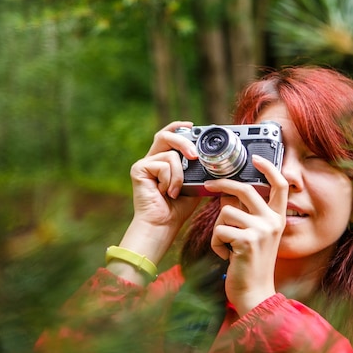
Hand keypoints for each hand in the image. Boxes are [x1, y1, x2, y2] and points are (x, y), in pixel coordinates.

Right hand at [113, 122, 201, 281]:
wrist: (162, 225)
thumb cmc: (176, 209)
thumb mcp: (193, 185)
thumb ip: (197, 170)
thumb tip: (214, 159)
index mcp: (163, 160)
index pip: (169, 136)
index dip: (178, 127)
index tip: (192, 127)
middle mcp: (152, 159)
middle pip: (166, 136)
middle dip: (183, 142)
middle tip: (194, 156)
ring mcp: (144, 164)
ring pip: (170, 155)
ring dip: (179, 175)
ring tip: (175, 191)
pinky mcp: (138, 169)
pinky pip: (163, 165)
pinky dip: (170, 180)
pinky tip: (165, 193)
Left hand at [205, 155, 287, 315]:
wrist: (254, 294)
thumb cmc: (248, 265)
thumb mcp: (255, 237)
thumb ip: (247, 215)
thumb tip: (227, 192)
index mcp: (277, 219)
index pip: (280, 186)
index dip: (269, 168)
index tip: (256, 157)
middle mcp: (273, 222)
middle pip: (245, 189)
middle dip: (222, 184)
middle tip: (208, 186)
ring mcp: (261, 231)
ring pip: (225, 212)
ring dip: (218, 230)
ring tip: (227, 247)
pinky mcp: (246, 241)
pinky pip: (219, 230)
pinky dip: (216, 244)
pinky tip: (227, 257)